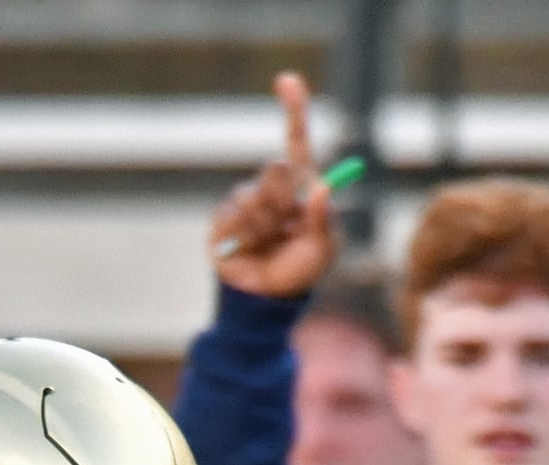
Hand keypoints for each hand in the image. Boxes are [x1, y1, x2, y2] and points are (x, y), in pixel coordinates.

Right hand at [209, 72, 340, 299]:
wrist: (265, 299)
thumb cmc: (299, 271)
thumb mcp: (323, 250)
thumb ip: (324, 221)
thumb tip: (323, 188)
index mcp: (299, 187)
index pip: (297, 141)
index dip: (294, 110)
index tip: (287, 81)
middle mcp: (271, 187)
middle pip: (277, 169)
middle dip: (283, 198)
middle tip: (286, 223)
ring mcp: (245, 199)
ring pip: (255, 196)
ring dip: (265, 225)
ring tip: (268, 245)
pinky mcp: (223, 216)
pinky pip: (235, 215)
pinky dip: (246, 234)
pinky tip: (247, 248)